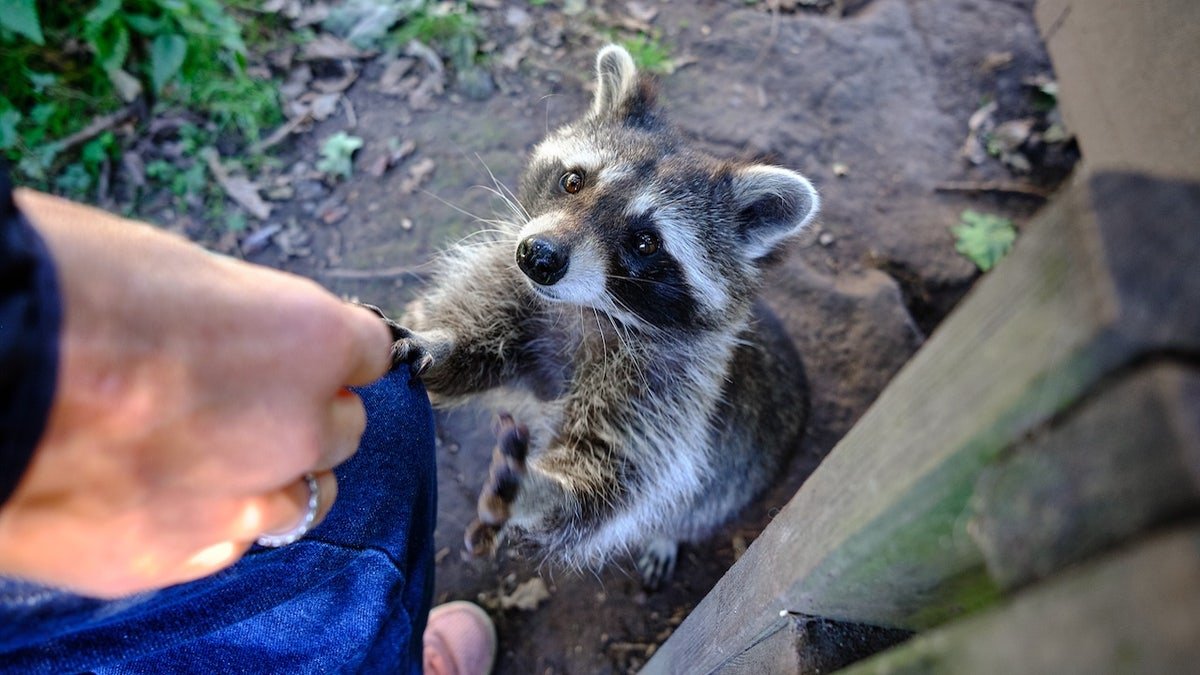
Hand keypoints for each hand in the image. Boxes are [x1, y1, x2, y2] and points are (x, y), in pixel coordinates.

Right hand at [0, 190, 391, 597]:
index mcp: (309, 342)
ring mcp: (238, 503)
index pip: (370, 353)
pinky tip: (159, 494)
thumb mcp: (176, 269)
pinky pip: (225, 543)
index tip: (320, 355)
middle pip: (341, 431)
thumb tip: (251, 334)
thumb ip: (243, 318)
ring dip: (271, 479)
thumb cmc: (66, 288)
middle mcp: (295, 430)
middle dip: (307, 414)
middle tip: (247, 400)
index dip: (338, 352)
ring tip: (207, 456)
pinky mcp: (174, 556)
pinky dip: (209, 521)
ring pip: (298, 500)